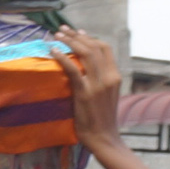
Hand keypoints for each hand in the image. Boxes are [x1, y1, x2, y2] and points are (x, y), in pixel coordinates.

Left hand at [54, 27, 126, 153]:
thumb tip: (86, 67)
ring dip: (68, 41)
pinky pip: (72, 68)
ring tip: (56, 36)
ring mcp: (97, 85)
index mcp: (115, 77)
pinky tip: (53, 51)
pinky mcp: (85, 93)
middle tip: (62, 30)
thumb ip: (102, 80)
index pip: (104, 48)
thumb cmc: (103, 120)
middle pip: (93, 46)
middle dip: (76, 35)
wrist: (104, 138)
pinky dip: (62, 57)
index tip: (77, 33)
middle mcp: (109, 77)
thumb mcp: (108, 96)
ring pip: (84, 53)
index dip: (89, 37)